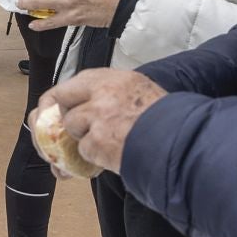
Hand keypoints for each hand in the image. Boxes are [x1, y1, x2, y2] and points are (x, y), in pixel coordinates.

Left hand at [42, 69, 166, 175]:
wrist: (179, 142)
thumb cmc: (165, 120)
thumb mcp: (139, 92)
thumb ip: (111, 94)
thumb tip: (84, 107)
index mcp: (113, 78)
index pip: (73, 82)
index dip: (61, 98)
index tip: (57, 109)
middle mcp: (102, 92)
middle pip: (61, 98)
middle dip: (60, 115)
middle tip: (65, 130)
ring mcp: (98, 116)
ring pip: (71, 127)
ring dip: (83, 139)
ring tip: (107, 143)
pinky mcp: (97, 140)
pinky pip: (84, 151)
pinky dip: (94, 158)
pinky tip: (112, 155)